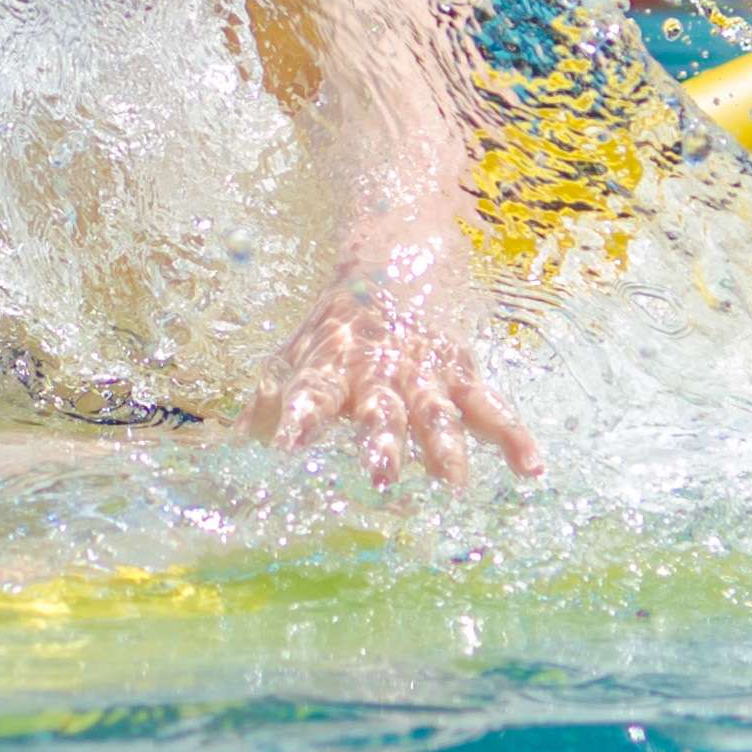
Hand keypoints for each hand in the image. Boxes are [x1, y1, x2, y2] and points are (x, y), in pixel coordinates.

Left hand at [260, 277, 541, 489]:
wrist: (390, 262)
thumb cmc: (331, 333)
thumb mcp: (291, 362)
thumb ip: (263, 413)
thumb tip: (219, 460)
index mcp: (329, 368)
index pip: (310, 395)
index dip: (300, 419)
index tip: (288, 448)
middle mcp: (377, 373)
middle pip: (381, 410)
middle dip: (383, 443)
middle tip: (383, 477)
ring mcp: (424, 374)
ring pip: (437, 414)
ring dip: (445, 450)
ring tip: (453, 488)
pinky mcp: (462, 376)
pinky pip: (492, 409)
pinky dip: (513, 438)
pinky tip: (531, 469)